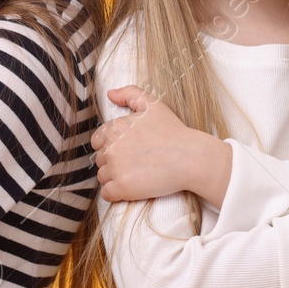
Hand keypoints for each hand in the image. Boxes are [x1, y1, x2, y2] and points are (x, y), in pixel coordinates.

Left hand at [91, 85, 229, 203]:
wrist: (190, 158)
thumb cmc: (174, 132)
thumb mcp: (153, 104)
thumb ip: (130, 94)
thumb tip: (110, 94)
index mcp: (114, 128)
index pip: (98, 140)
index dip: (112, 145)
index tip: (129, 150)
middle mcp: (111, 148)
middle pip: (100, 160)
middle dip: (115, 162)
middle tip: (137, 162)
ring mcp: (116, 169)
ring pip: (103, 177)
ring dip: (115, 178)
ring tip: (137, 174)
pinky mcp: (123, 188)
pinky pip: (107, 194)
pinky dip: (116, 193)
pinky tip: (132, 187)